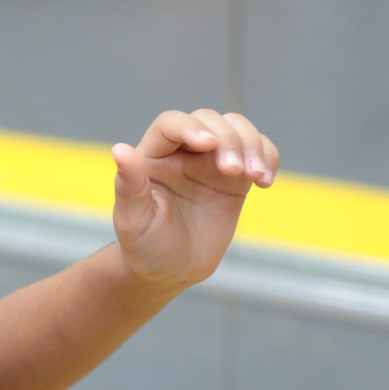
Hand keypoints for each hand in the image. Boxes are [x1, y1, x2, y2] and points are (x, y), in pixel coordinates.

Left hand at [111, 109, 278, 291]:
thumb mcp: (133, 220)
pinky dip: (268, 157)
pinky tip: (264, 182)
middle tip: (233, 172)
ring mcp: (211, 162)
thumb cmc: (145, 245)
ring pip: (237, 128)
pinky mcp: (236, 178)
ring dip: (253, 144)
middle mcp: (182, 152)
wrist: (171, 270)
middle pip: (210, 119)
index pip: (171, 123)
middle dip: (228, 139)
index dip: (190, 126)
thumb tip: (120, 149)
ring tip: (255, 177)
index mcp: (151, 156)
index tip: (208, 144)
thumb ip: (130, 185)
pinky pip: (258, 152)